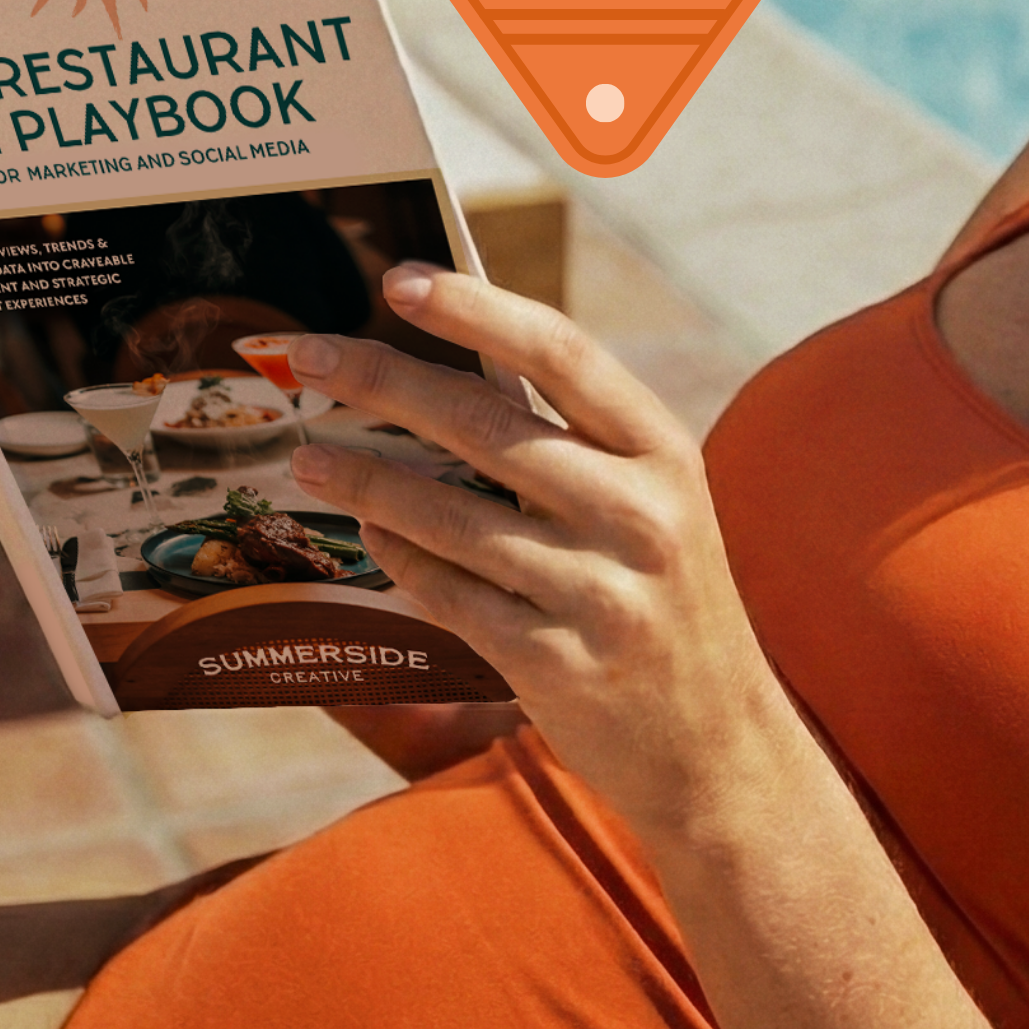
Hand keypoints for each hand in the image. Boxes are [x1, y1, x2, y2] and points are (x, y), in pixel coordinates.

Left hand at [286, 266, 795, 839]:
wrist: (721, 750)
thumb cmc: (661, 596)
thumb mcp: (650, 499)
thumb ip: (570, 435)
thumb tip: (444, 358)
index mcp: (663, 450)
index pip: (560, 352)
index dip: (474, 308)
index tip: (399, 279)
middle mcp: (639, 514)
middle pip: (484, 424)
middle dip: (382, 380)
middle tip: (307, 354)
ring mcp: (599, 594)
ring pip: (449, 515)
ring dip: (364, 477)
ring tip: (309, 454)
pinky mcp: (557, 664)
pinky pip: (450, 593)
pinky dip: (399, 556)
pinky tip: (368, 532)